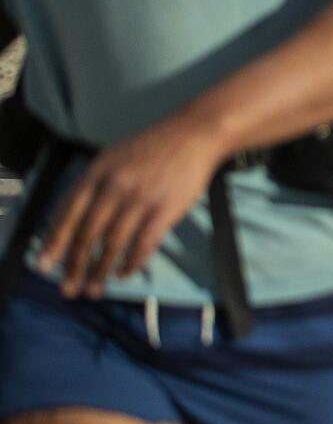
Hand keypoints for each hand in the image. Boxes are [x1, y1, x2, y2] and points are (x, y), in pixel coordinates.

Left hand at [37, 118, 225, 297]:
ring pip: (112, 244)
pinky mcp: (165, 209)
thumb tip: (72, 222)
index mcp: (97, 173)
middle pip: (87, 234)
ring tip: (94, 289)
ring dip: (100, 271)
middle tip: (69, 289)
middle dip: (75, 266)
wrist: (195, 134)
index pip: (67, 213)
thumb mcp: (113, 157)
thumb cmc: (153, 147)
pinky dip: (132, 263)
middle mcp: (114, 186)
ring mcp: (140, 198)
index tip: (45, 266)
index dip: (54, 243)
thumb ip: (92, 185)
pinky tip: (125, 273)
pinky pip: (143, 244)